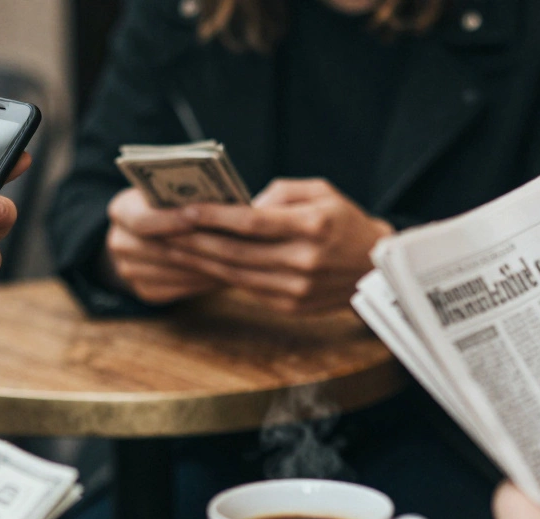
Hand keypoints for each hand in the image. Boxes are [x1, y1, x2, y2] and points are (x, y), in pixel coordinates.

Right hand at [105, 188, 222, 303]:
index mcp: (122, 210)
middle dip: (198, 246)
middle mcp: (119, 242)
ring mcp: (129, 271)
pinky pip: (180, 289)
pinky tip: (227, 272)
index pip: (141, 220)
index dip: (170, 220)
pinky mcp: (146, 292)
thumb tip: (223, 205)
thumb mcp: (171, 192)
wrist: (149, 235)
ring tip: (238, 259)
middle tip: (232, 243)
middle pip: (160, 249)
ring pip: (175, 272)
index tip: (198, 216)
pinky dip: (204, 281)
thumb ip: (186, 196)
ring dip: (207, 266)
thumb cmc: (170, 205)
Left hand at [164, 178, 392, 312]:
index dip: (214, 217)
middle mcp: (304, 261)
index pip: (252, 223)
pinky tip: (201, 264)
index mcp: (313, 226)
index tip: (184, 210)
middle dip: (196, 241)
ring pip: (236, 275)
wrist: (376, 268)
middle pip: (236, 252)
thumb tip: (239, 207)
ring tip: (173, 248)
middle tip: (163, 231)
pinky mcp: (291, 306)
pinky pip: (247, 288)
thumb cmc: (344, 221)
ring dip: (201, 262)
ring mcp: (297, 288)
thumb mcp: (321, 191)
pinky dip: (221, 276)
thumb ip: (280, 194)